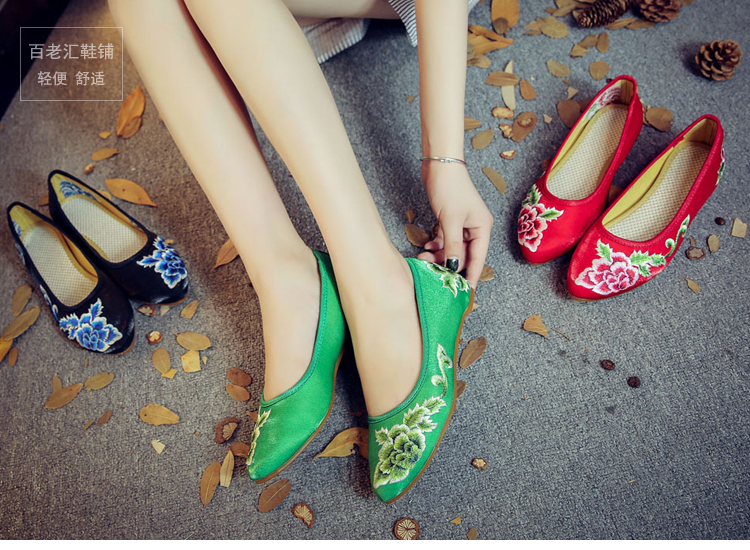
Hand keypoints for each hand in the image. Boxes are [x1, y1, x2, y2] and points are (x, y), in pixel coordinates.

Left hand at [417, 161, 493, 287]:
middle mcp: (476, 227)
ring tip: (423, 257)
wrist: (440, 165)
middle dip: (447, 263)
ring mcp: (463, 224)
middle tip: (431, 271)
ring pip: (452, 248)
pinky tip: (426, 247)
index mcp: (482, 228)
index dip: (471, 276)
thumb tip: (454, 267)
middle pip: (463, 255)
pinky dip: (437, 245)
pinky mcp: (451, 220)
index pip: (478, 258)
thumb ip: (452, 246)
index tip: (466, 294)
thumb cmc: (450, 189)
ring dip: (438, 255)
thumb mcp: (450, 221)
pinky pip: (446, 240)